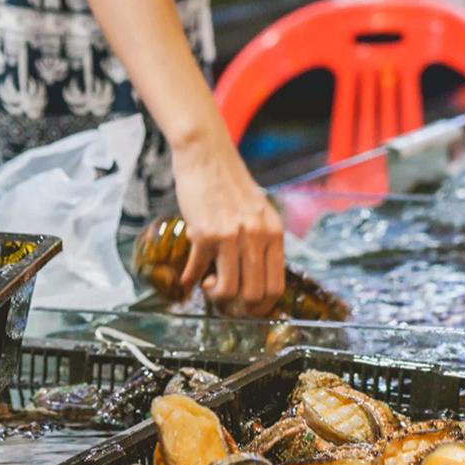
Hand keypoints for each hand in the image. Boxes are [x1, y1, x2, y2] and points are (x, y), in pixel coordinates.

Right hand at [172, 126, 284, 313]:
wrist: (206, 154)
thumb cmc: (229, 183)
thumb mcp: (257, 212)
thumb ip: (260, 240)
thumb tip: (253, 275)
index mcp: (274, 233)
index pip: (276, 287)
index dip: (261, 307)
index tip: (247, 309)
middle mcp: (257, 236)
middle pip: (253, 295)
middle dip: (237, 307)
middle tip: (225, 301)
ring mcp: (231, 236)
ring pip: (228, 290)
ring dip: (215, 296)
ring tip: (208, 284)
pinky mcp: (205, 233)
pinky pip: (198, 270)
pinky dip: (190, 280)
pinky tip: (188, 279)